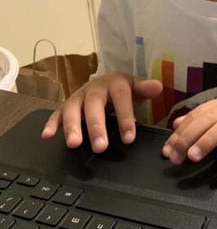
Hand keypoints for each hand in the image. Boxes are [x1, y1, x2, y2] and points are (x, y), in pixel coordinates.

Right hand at [41, 73, 162, 151]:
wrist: (106, 82)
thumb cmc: (123, 90)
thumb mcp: (136, 87)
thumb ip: (145, 89)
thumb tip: (157, 86)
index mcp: (115, 84)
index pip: (121, 100)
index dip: (125, 118)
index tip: (129, 138)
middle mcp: (95, 89)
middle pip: (94, 106)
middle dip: (96, 127)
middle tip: (101, 146)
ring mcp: (79, 97)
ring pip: (73, 110)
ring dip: (72, 127)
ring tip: (74, 143)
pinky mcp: (66, 105)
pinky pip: (57, 114)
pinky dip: (51, 123)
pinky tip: (47, 135)